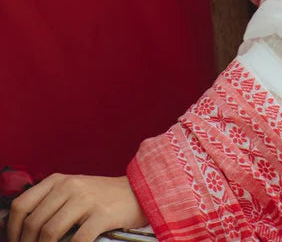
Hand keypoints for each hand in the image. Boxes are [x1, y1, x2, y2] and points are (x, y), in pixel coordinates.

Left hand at [6, 174, 146, 241]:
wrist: (136, 191)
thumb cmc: (100, 196)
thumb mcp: (72, 190)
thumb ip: (49, 202)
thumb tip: (24, 229)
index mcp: (58, 180)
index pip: (22, 205)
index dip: (12, 229)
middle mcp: (69, 186)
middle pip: (34, 222)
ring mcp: (85, 199)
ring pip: (50, 232)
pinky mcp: (101, 214)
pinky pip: (77, 240)